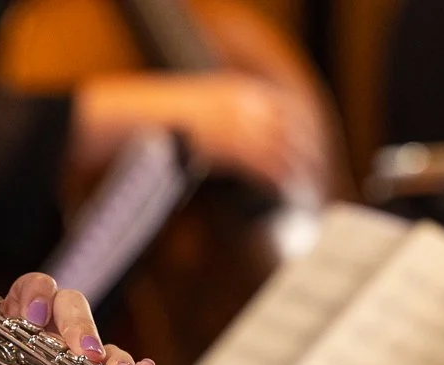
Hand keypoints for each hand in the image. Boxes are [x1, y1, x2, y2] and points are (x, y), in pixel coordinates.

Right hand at [73, 71, 328, 198]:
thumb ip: (221, 127)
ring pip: (284, 150)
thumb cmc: (152, 124)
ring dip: (298, 174)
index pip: (288, 107)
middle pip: (293, 129)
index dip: (307, 132)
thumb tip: (236, 150)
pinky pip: (264, 165)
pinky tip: (284, 196)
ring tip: (304, 196)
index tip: (315, 154)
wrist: (127, 119)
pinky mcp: (226, 144)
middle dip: (309, 156)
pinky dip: (279, 182)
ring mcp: (235, 121)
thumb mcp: (196, 114)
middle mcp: (242, 101)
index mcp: (237, 88)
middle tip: (316, 181)